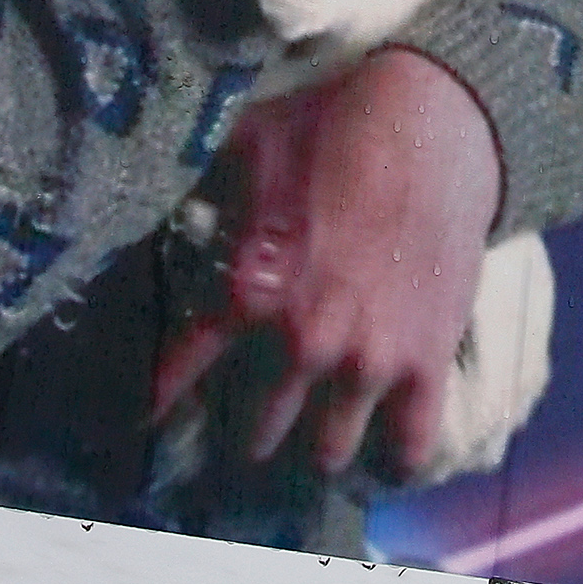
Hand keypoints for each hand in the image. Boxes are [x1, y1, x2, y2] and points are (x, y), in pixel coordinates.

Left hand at [151, 46, 502, 476]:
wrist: (434, 121)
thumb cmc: (333, 126)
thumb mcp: (245, 144)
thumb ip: (200, 182)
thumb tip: (152, 176)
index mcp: (247, 291)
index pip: (181, 372)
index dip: (161, 401)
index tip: (148, 422)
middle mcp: (300, 341)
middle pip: (257, 433)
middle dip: (252, 437)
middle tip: (254, 435)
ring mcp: (366, 359)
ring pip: (329, 451)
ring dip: (321, 451)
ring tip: (321, 449)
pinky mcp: (425, 361)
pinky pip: (410, 445)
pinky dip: (397, 462)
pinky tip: (388, 462)